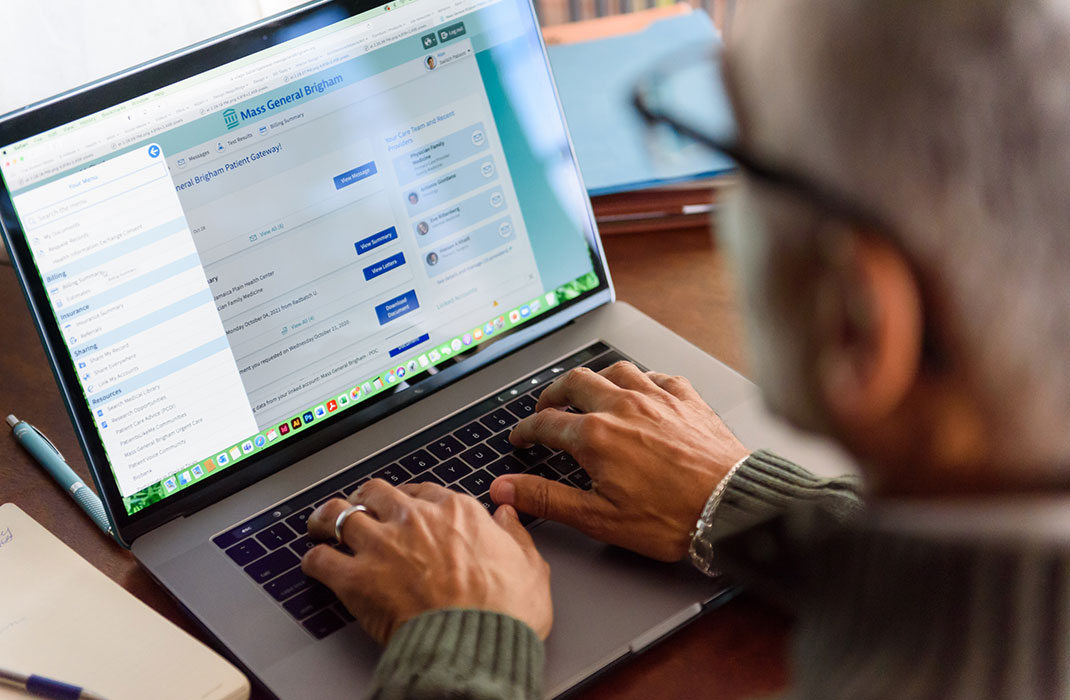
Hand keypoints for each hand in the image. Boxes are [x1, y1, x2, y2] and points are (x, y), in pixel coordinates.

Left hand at [302, 480, 551, 644]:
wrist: (476, 642)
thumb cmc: (505, 610)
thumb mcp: (531, 566)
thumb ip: (515, 536)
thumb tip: (507, 516)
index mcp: (456, 511)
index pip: (422, 491)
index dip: (410, 499)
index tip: (405, 507)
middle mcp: (415, 519)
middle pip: (376, 493)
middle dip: (365, 499)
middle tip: (358, 508)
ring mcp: (382, 545)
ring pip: (340, 515)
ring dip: (328, 519)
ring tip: (322, 524)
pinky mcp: (357, 579)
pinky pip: (321, 559)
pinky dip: (314, 561)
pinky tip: (314, 564)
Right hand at [490, 362, 748, 561]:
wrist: (733, 506)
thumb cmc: (673, 517)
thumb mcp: (598, 517)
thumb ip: (547, 498)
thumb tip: (506, 489)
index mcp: (596, 435)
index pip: (545, 424)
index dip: (526, 431)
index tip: (520, 438)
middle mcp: (623, 406)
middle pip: (574, 383)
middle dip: (553, 394)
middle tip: (546, 407)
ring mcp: (657, 397)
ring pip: (615, 370)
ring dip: (595, 379)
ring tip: (589, 392)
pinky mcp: (687, 399)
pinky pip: (657, 375)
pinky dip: (641, 379)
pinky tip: (642, 390)